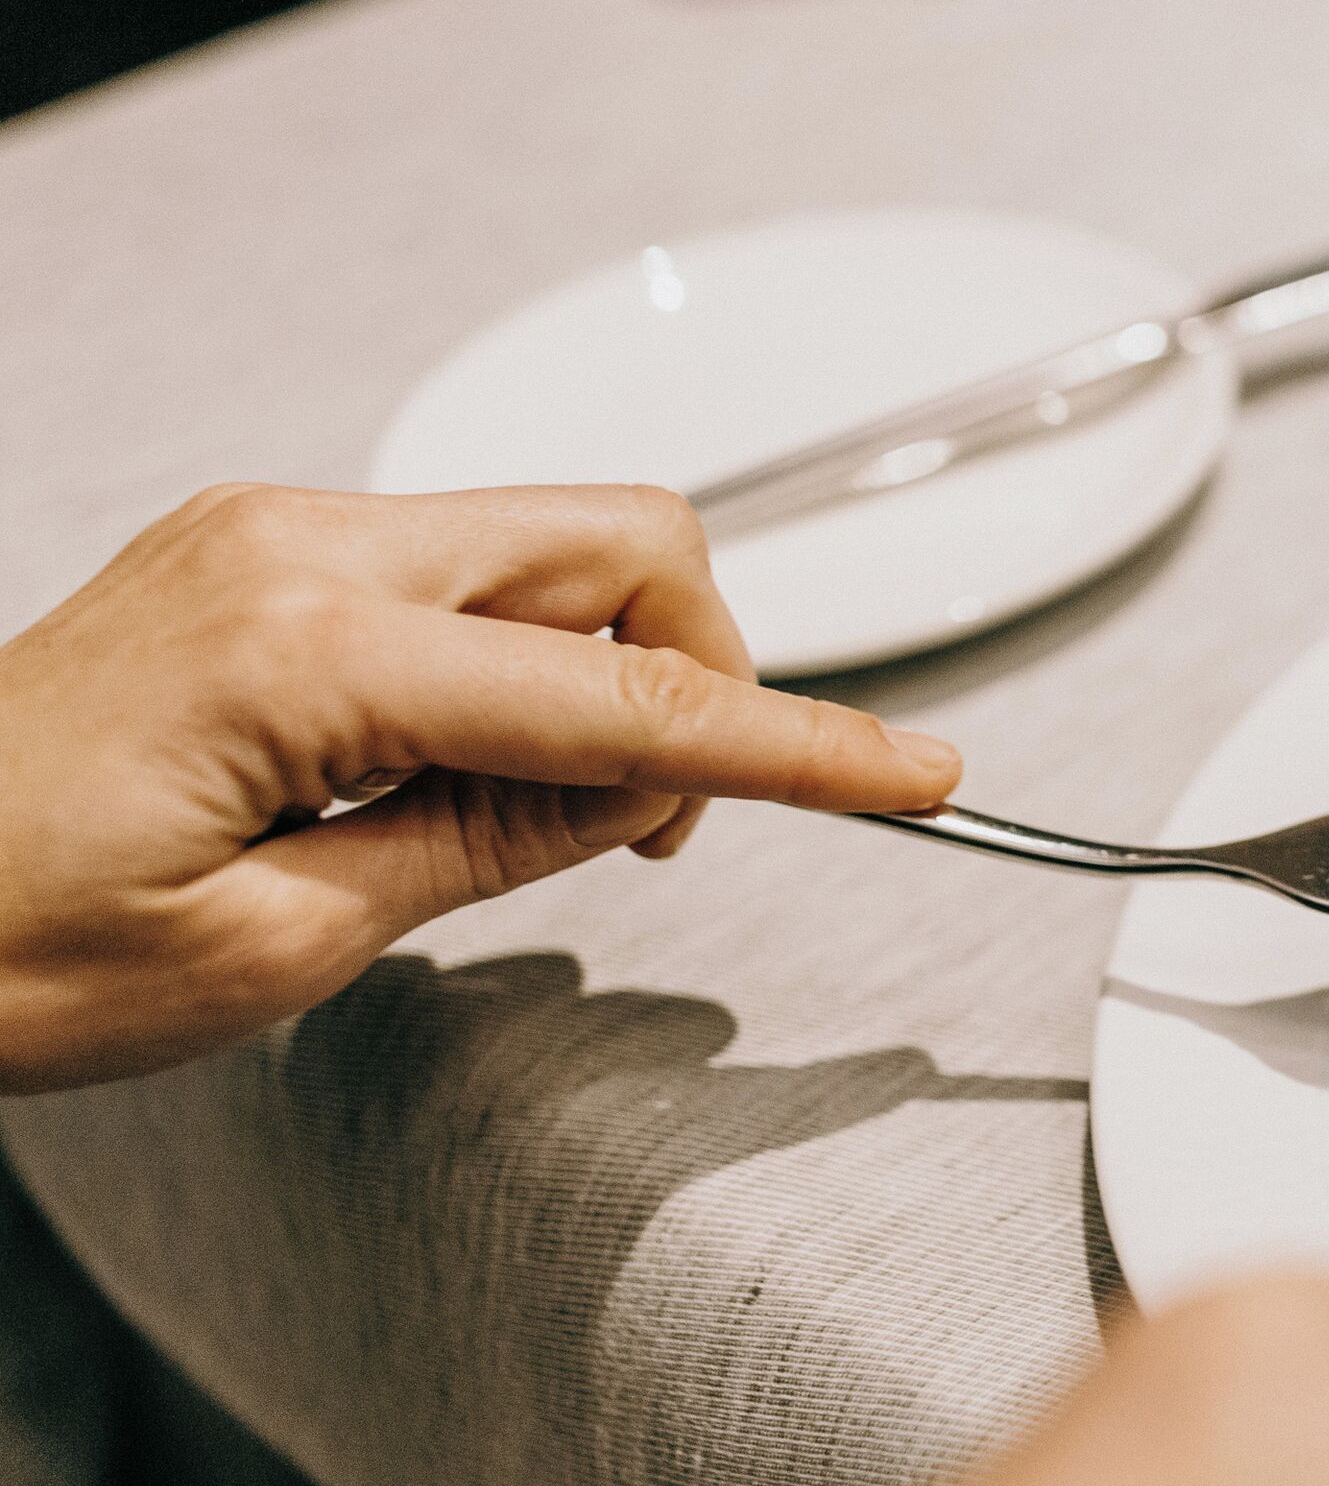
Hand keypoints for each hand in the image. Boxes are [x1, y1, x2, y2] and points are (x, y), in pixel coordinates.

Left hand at [0, 483, 959, 1093]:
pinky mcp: (257, 556)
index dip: (798, 745)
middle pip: (623, 545)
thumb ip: (479, 844)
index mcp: (305, 646)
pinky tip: (460, 773)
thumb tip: (635, 794)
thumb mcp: (266, 949)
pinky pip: (464, 573)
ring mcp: (272, 536)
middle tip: (651, 829)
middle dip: (702, 669)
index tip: (916, 776)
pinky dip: (522, 662)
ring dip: (609, 669)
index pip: (631, 695)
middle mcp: (297, 547)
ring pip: (555, 549)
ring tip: (536, 820)